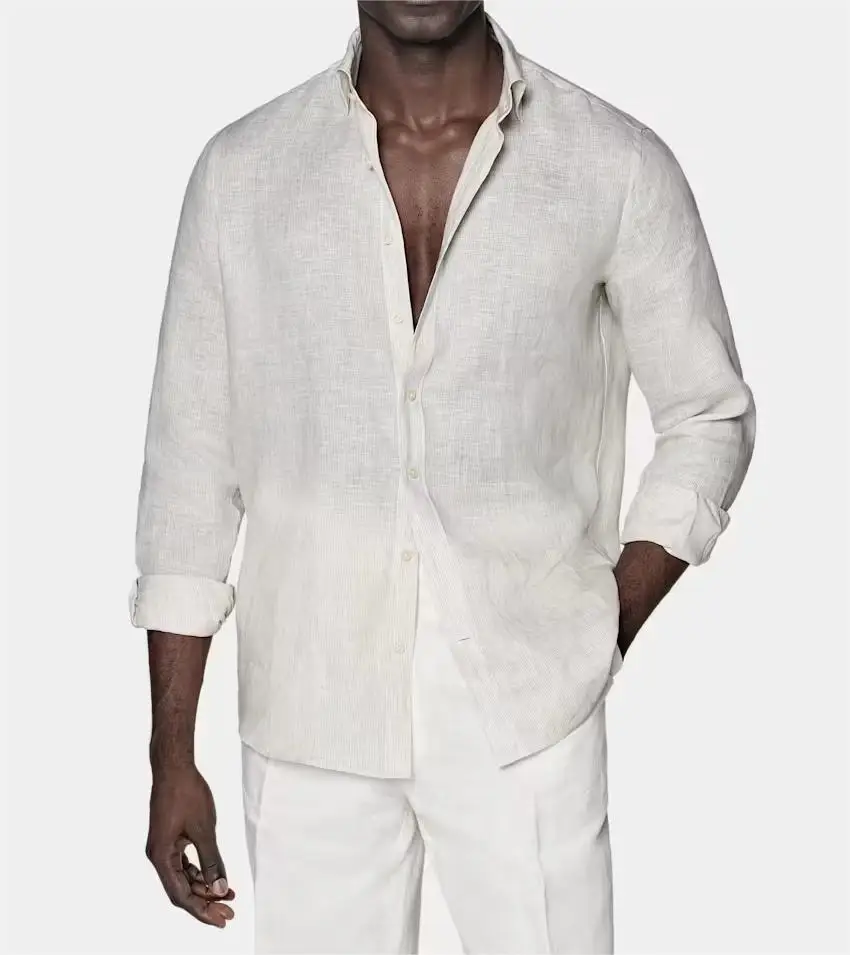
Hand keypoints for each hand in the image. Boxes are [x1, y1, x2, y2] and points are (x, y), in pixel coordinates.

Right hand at [145, 763, 235, 927]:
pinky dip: (200, 872)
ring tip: (227, 895)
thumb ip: (212, 861)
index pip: (181, 895)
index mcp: (161, 857)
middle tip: (228, 913)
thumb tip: (219, 888)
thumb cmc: (187, 793)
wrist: (174, 766)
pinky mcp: (170, 838)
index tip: (221, 920)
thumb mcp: (204, 830)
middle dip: (205, 903)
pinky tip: (216, 877)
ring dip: (204, 887)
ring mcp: (163, 847)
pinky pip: (184, 864)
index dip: (201, 911)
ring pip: (184, 877)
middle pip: (181, 890)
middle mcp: (159, 856)